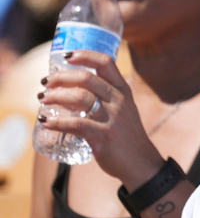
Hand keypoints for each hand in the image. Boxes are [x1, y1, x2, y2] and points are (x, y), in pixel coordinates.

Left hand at [38, 50, 164, 188]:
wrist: (140, 161)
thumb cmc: (125, 135)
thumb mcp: (123, 110)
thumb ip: (104, 98)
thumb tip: (69, 91)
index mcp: (123, 90)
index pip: (106, 63)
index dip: (85, 55)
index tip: (67, 55)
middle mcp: (119, 101)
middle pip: (87, 79)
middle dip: (61, 78)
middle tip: (46, 83)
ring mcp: (112, 118)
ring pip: (80, 98)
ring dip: (56, 96)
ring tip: (42, 100)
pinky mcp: (103, 137)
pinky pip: (76, 125)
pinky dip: (56, 122)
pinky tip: (44, 121)